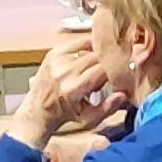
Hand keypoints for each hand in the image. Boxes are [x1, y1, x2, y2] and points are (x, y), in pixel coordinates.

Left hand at [5, 37, 119, 148]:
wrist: (38, 109)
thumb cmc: (66, 115)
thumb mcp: (89, 119)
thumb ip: (108, 108)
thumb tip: (123, 93)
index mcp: (73, 89)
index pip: (102, 70)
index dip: (115, 70)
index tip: (121, 74)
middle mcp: (64, 72)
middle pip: (97, 57)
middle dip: (108, 63)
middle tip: (112, 70)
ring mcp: (58, 60)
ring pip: (90, 49)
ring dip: (99, 56)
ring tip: (100, 65)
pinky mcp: (54, 53)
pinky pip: (79, 42)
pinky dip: (89, 45)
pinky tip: (93, 52)